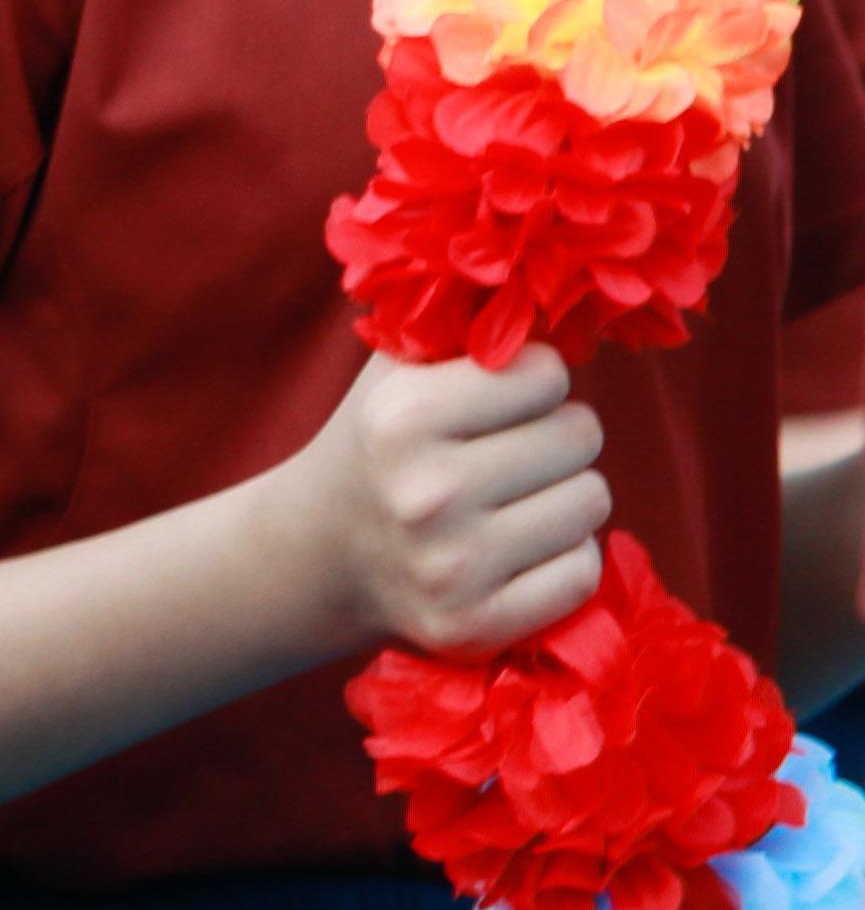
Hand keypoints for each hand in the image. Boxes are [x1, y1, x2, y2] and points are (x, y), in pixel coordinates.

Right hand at [278, 344, 611, 657]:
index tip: (494, 402)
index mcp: (402, 418)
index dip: (530, 382)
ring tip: (508, 503)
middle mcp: (425, 493)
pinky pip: (583, 571)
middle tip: (506, 455)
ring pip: (592, 503)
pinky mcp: (475, 625)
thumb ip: (465, 323)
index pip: (548, 373)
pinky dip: (561, 559)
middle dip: (553, 438)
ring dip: (562, 498)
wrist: (316, 557)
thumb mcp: (397, 371)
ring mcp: (452, 568)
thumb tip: (548, 284)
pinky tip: (512, 553)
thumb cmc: (379, 445)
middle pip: (581, 436)